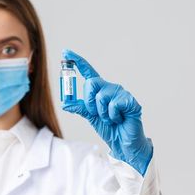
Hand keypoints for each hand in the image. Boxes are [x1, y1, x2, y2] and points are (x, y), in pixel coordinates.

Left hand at [61, 49, 153, 175]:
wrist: (123, 142)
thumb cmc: (109, 127)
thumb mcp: (90, 116)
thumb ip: (80, 107)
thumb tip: (64, 103)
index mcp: (100, 89)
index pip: (87, 72)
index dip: (77, 61)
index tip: (65, 52)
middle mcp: (111, 88)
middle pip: (91, 83)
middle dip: (88, 101)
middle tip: (95, 113)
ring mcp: (121, 93)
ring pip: (101, 96)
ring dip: (101, 112)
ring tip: (110, 118)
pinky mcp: (130, 101)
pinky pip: (113, 105)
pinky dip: (112, 116)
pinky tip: (119, 119)